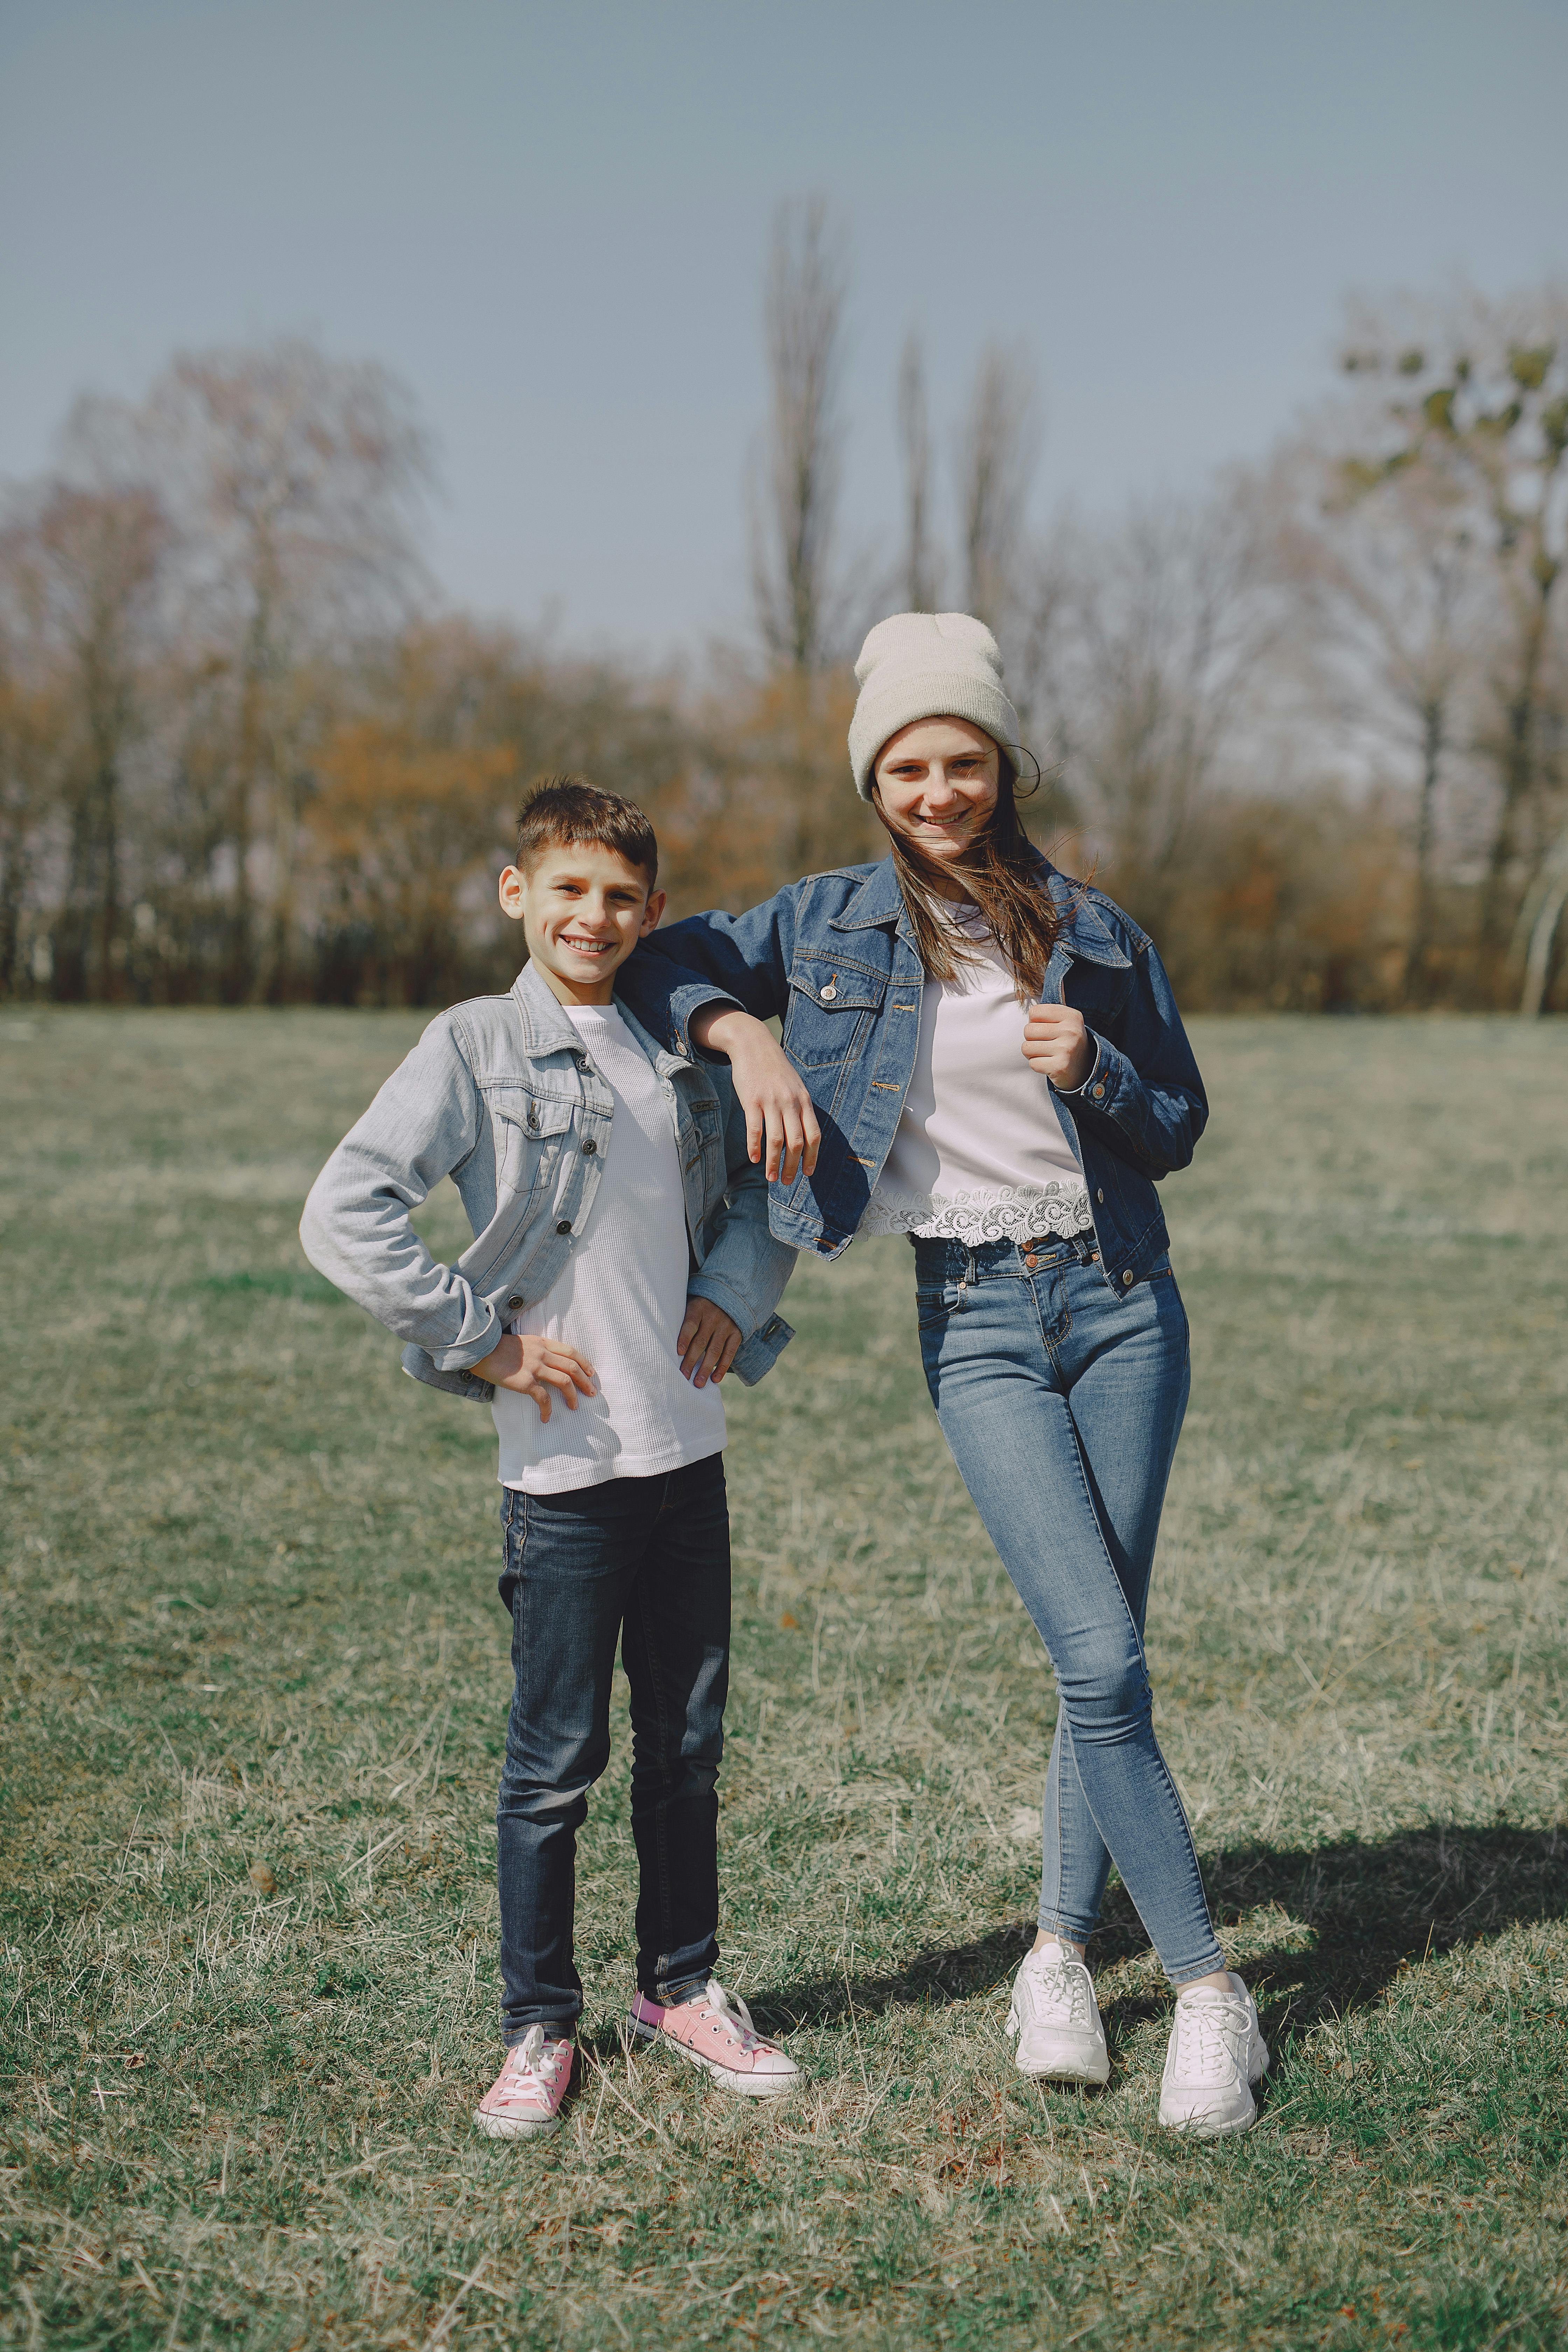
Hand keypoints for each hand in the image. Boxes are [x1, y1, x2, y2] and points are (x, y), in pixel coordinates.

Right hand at [470, 1333, 596, 1421]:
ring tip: (575, 1406)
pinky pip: (543, 1398)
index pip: (571, 1351)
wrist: (478, 1348)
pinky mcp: (525, 1382)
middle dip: (585, 1381)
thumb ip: (536, 1350)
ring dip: (573, 1396)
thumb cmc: (496, 1347)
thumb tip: (546, 1364)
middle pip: (572, 1367)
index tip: (591, 1374)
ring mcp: (534, 1367)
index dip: (585, 1363)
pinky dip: (548, 1409)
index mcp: (542, 1343)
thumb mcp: (521, 1342)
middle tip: (592, 1393)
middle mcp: (542, 1353)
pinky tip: (546, 1417)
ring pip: (564, 1381)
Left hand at [676, 1296, 742, 1386]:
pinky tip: (715, 1379)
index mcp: (698, 1309)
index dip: (684, 1338)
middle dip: (691, 1361)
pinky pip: (730, 1352)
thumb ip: (682, 1320)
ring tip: (698, 1383)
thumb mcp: (690, 1305)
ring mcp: (725, 1326)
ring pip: (715, 1350)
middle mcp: (713, 1318)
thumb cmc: (701, 1306)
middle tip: (684, 1377)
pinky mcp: (736, 1334)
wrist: (729, 1295)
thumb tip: (667, 1344)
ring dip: (706, 1368)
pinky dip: (722, 1367)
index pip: (690, 1325)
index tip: (678, 1353)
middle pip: (701, 1341)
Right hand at [691, 1007, 820, 1184]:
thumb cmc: (774, 1069)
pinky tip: (754, 1159)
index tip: (807, 1174)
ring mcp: (771, 1102)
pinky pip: (755, 1130)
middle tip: (786, 1182)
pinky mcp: (752, 1100)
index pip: (814, 1135)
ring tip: (770, 1177)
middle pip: (796, 1142)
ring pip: (776, 1140)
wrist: (753, 1044)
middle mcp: (790, 1103)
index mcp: (804, 1101)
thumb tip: (803, 1136)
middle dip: (792, 1166)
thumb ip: (800, 1108)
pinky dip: (754, 1147)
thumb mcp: (795, 1086)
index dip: (812, 1157)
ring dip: (774, 1163)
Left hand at [1022, 1002, 1094, 1090]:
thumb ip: (1048, 1010)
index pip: (1034, 1012)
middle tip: (1046, 1044)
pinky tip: (1050, 1064)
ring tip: (1047, 1053)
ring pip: (1026, 1048)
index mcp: (1071, 1016)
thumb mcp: (1065, 1020)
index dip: (1035, 1022)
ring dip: (1033, 1053)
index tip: (1047, 1029)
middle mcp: (1071, 1030)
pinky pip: (1032, 1063)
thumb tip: (1028, 990)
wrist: (1085, 1069)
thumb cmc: (1067, 1041)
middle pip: (1028, 1030)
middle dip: (1032, 1039)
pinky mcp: (1060, 1066)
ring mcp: (1066, 1049)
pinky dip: (1038, 1065)